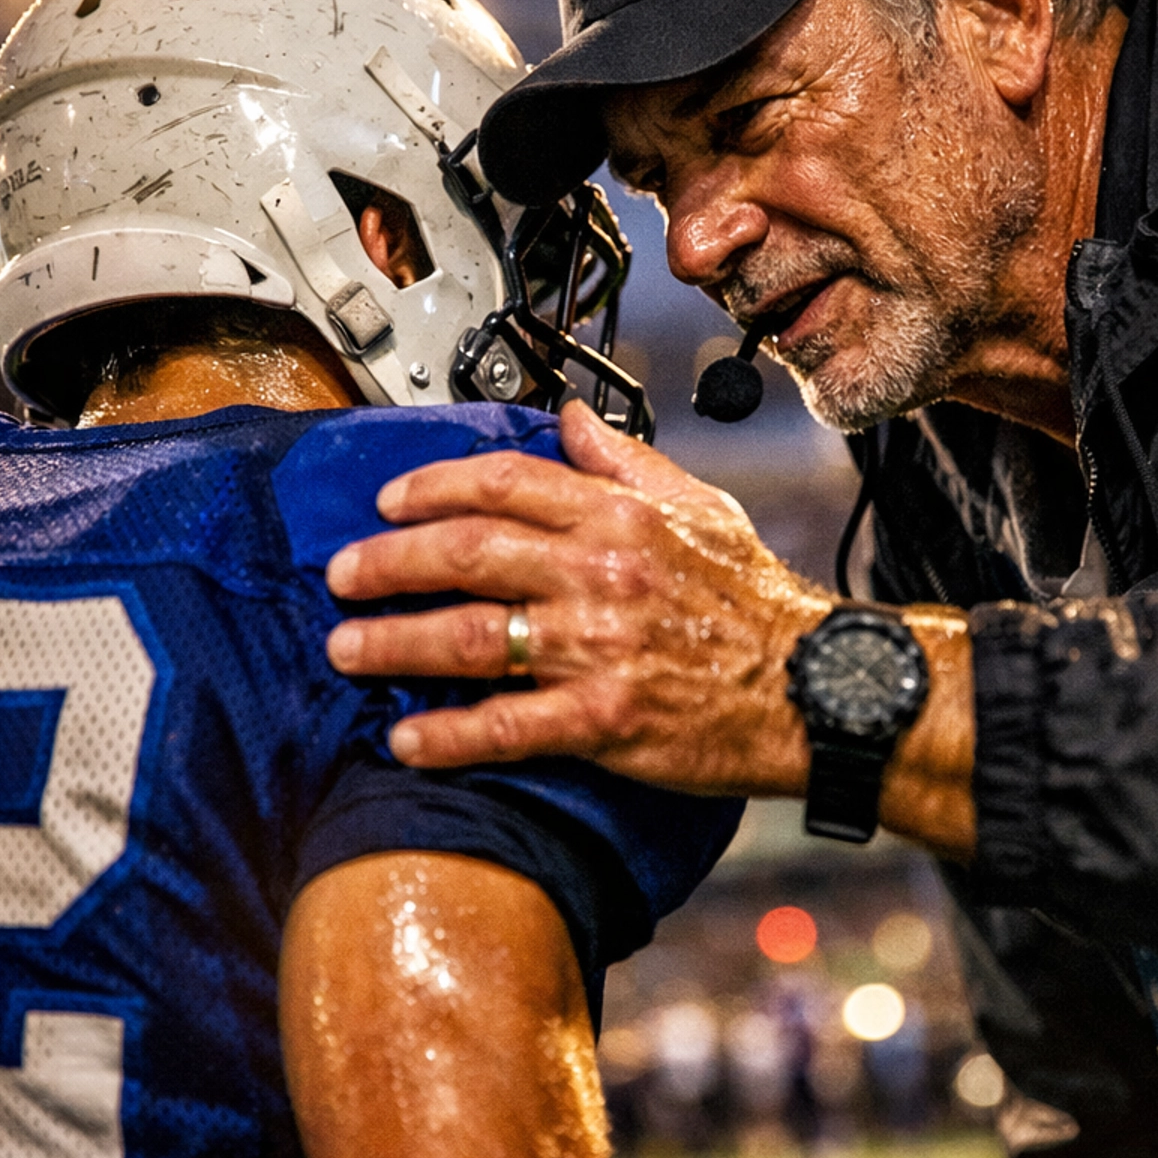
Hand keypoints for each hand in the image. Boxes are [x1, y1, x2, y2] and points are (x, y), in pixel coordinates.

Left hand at [325, 399, 830, 795]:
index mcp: (620, 517)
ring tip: (347, 649)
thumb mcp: (701, 508)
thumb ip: (626, 462)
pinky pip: (506, 725)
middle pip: (465, 553)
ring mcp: (599, 647)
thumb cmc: (758, 603)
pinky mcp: (605, 718)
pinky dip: (448, 734)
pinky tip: (407, 739)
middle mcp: (602, 573)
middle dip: (388, 563)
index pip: (503, 482)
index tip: (389, 502)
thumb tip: (570, 418)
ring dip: (395, 643)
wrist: (815, 688)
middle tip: (342, 576)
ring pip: (470, 637)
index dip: (432, 487)